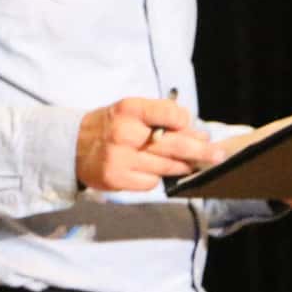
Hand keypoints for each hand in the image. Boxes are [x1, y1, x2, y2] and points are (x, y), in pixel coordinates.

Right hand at [75, 96, 222, 192]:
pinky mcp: (116, 179)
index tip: (192, 128)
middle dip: (200, 151)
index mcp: (130, 109)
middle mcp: (124, 133)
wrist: (73, 147)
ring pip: (165, 166)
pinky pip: (150, 182)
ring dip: (183, 166)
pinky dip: (156, 177)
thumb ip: (160, 117)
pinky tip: (153, 171)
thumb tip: (196, 132)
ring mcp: (119, 158)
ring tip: (192, 165)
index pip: (169, 113)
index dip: (184, 122)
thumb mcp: (131, 111)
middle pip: (173, 144)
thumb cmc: (112, 126)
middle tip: (218, 155)